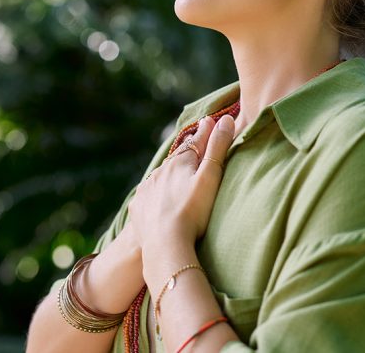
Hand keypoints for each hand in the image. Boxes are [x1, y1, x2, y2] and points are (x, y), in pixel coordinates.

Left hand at [127, 114, 235, 248]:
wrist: (165, 244)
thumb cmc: (193, 211)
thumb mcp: (211, 176)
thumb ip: (218, 147)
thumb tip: (225, 119)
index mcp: (179, 162)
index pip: (195, 142)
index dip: (205, 132)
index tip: (210, 121)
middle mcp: (160, 171)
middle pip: (177, 159)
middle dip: (187, 153)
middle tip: (195, 147)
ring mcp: (147, 190)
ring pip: (161, 177)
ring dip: (170, 175)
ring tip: (177, 177)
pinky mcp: (139, 207)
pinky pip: (149, 197)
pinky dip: (156, 195)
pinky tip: (160, 202)